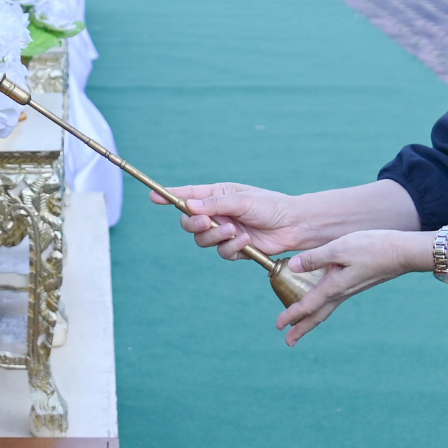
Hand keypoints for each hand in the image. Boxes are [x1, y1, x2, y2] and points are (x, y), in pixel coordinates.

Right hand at [172, 183, 310, 261]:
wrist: (294, 226)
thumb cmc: (270, 205)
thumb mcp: (242, 200)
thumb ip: (215, 204)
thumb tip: (189, 205)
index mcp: (218, 195)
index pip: (188, 195)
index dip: (170, 196)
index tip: (153, 196)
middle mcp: (218, 213)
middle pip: (190, 223)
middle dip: (194, 224)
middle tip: (205, 222)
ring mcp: (225, 232)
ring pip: (203, 240)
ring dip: (216, 237)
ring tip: (234, 231)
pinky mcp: (235, 249)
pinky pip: (222, 252)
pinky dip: (232, 247)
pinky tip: (246, 241)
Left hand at [275, 230, 421, 345]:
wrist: (402, 253)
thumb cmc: (372, 247)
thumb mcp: (340, 248)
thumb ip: (316, 258)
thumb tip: (293, 267)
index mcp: (334, 286)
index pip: (308, 305)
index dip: (292, 315)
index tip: (279, 327)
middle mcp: (342, 292)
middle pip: (318, 316)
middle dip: (302, 329)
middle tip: (289, 341)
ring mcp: (350, 289)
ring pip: (326, 309)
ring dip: (312, 319)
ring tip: (301, 326)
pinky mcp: (356, 283)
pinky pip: (334, 300)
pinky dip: (322, 306)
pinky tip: (322, 300)